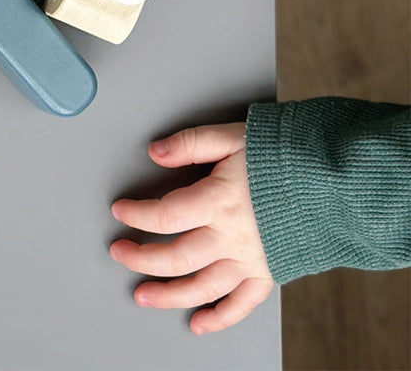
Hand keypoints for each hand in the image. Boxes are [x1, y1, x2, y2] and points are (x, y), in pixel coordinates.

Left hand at [109, 122, 273, 333]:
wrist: (339, 181)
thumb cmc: (287, 155)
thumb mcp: (234, 135)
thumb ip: (192, 143)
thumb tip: (156, 152)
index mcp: (219, 201)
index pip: (164, 216)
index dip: (137, 215)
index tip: (120, 211)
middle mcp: (232, 237)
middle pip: (176, 257)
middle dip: (141, 258)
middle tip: (119, 253)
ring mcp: (251, 260)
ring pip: (201, 287)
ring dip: (168, 295)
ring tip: (143, 295)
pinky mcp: (269, 273)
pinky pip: (241, 305)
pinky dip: (219, 318)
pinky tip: (198, 322)